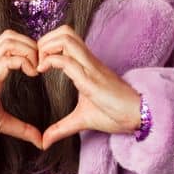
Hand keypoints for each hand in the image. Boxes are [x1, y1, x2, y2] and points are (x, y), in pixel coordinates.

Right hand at [0, 30, 46, 148]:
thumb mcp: (0, 122)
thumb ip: (21, 128)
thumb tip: (41, 141)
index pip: (10, 43)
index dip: (30, 48)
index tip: (42, 67)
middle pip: (10, 36)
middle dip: (32, 45)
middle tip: (42, 66)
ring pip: (9, 41)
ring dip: (30, 51)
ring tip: (37, 70)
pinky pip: (8, 60)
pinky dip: (25, 62)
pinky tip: (31, 75)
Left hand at [36, 23, 144, 149]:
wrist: (138, 116)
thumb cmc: (115, 114)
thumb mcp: (82, 120)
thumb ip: (62, 128)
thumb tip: (44, 142)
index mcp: (87, 65)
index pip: (66, 38)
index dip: (48, 43)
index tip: (37, 63)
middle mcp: (88, 61)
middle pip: (65, 31)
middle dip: (44, 40)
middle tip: (36, 60)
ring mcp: (90, 68)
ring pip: (65, 39)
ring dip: (46, 47)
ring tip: (39, 65)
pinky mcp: (91, 79)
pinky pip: (68, 61)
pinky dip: (50, 61)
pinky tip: (41, 72)